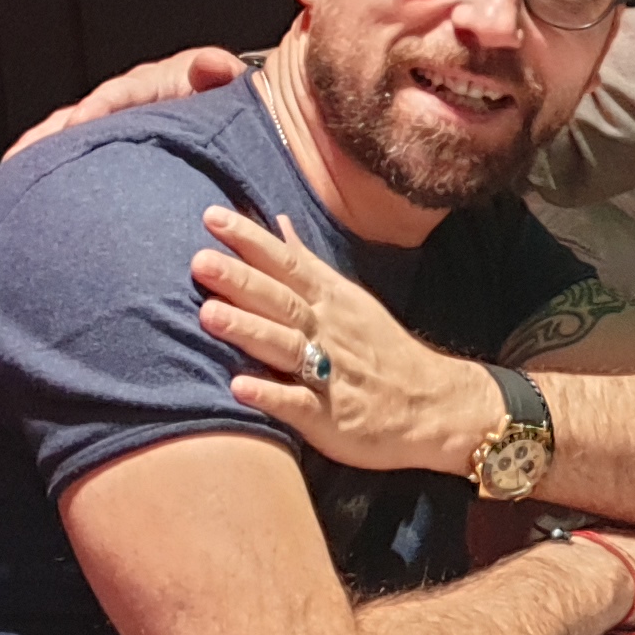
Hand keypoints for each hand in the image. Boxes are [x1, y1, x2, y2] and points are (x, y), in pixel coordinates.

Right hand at [7, 45, 251, 158]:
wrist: (233, 106)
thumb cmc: (227, 92)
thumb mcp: (229, 78)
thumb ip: (219, 72)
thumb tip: (209, 65)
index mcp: (149, 84)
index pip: (117, 94)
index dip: (96, 107)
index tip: (77, 123)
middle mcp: (122, 102)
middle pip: (76, 117)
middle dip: (46, 136)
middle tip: (17, 158)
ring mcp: (113, 125)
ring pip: (68, 138)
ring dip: (39, 156)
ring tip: (10, 178)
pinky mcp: (112, 146)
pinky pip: (79, 157)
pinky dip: (55, 171)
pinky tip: (32, 193)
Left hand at [193, 205, 494, 472]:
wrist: (434, 407)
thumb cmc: (381, 351)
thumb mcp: (349, 299)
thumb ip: (307, 265)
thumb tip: (277, 224)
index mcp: (330, 302)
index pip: (287, 264)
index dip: (250, 240)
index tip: (212, 217)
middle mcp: (328, 332)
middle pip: (281, 301)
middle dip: (241, 281)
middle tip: (200, 261)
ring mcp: (331, 374)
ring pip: (286, 348)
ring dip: (249, 331)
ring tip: (208, 315)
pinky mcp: (331, 417)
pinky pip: (298, 404)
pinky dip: (270, 395)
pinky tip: (238, 387)